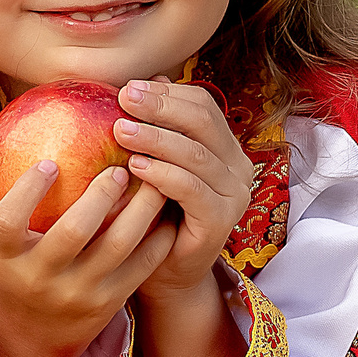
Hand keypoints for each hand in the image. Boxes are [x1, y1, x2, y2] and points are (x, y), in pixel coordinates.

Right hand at [0, 147, 175, 356]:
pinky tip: (168, 209)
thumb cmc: (0, 269)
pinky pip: (142, 266)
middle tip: (119, 165)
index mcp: (5, 258)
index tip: (49, 162)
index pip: (8, 223)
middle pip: (73, 233)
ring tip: (154, 178)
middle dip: (100, 195)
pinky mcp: (110, 303)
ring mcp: (78, 293)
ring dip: (141, 209)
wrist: (31, 338)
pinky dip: (159, 237)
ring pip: (118, 247)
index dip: (26, 191)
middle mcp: (41, 278)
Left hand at [113, 78, 256, 305]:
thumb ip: (154, 129)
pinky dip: (162, 173)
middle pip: (202, 121)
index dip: (166, 93)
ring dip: (155, 137)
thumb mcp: (152, 165)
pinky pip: (191, 189)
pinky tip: (134, 166)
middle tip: (123, 98)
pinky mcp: (221, 221)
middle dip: (160, 106)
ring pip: (196, 153)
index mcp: (224, 147)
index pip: (202, 105)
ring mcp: (234, 195)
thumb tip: (141, 83)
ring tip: (120, 130)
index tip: (126, 87)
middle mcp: (237, 167)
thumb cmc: (154, 215)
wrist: (164, 274)